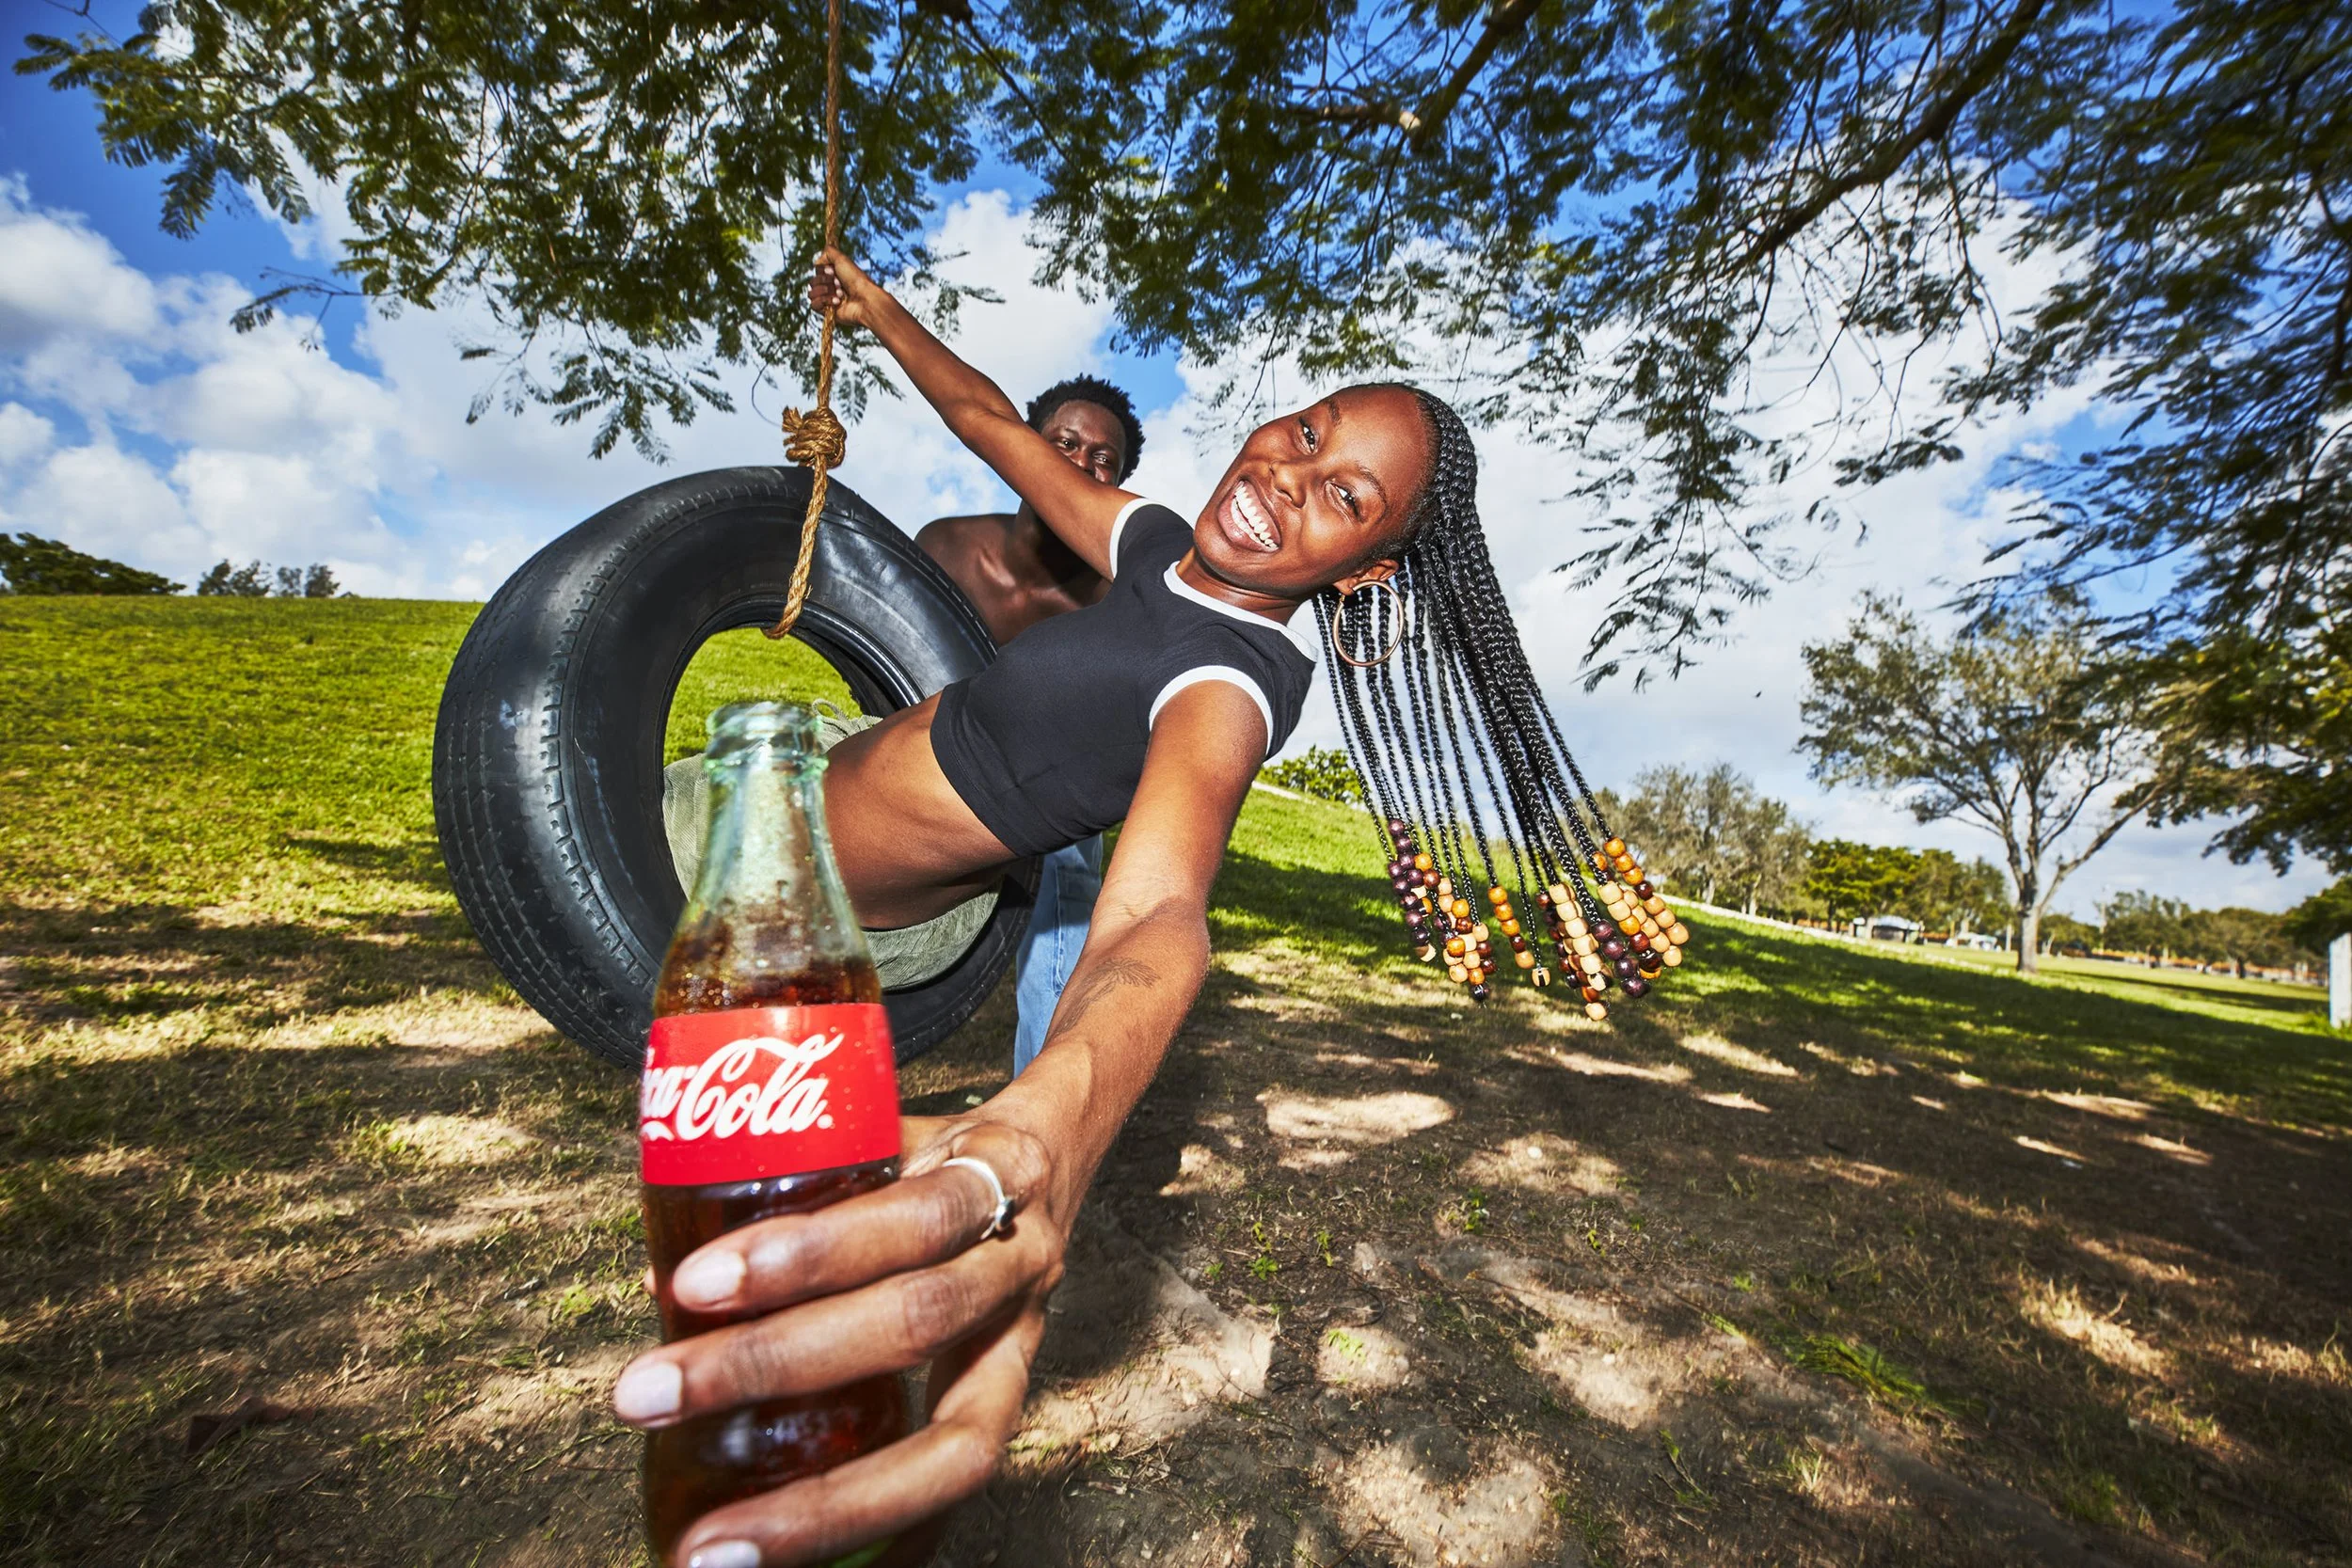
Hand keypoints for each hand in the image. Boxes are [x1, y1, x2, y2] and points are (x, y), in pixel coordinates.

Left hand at [612, 1112, 1069, 1567]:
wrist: (1054, 1159)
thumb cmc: (944, 1153)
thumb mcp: (886, 1134)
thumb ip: (791, 1188)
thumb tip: (661, 1279)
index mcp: (994, 1176)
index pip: (911, 1215)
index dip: (808, 1253)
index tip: (692, 1281)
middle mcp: (1019, 1266)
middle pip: (915, 1321)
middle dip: (773, 1363)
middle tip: (647, 1393)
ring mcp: (1024, 1347)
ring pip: (952, 1443)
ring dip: (824, 1504)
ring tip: (709, 1545)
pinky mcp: (1012, 1407)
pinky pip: (957, 1493)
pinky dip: (890, 1542)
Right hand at [809, 246, 886, 330]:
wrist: (865, 300)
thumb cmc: (856, 279)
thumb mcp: (842, 259)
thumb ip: (828, 252)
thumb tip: (816, 262)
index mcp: (834, 275)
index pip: (816, 271)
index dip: (823, 271)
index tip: (833, 271)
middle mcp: (830, 287)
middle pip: (812, 282)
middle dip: (825, 281)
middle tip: (839, 284)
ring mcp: (828, 300)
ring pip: (811, 293)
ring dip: (825, 291)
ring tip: (840, 294)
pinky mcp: (827, 311)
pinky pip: (813, 305)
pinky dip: (824, 301)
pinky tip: (837, 302)